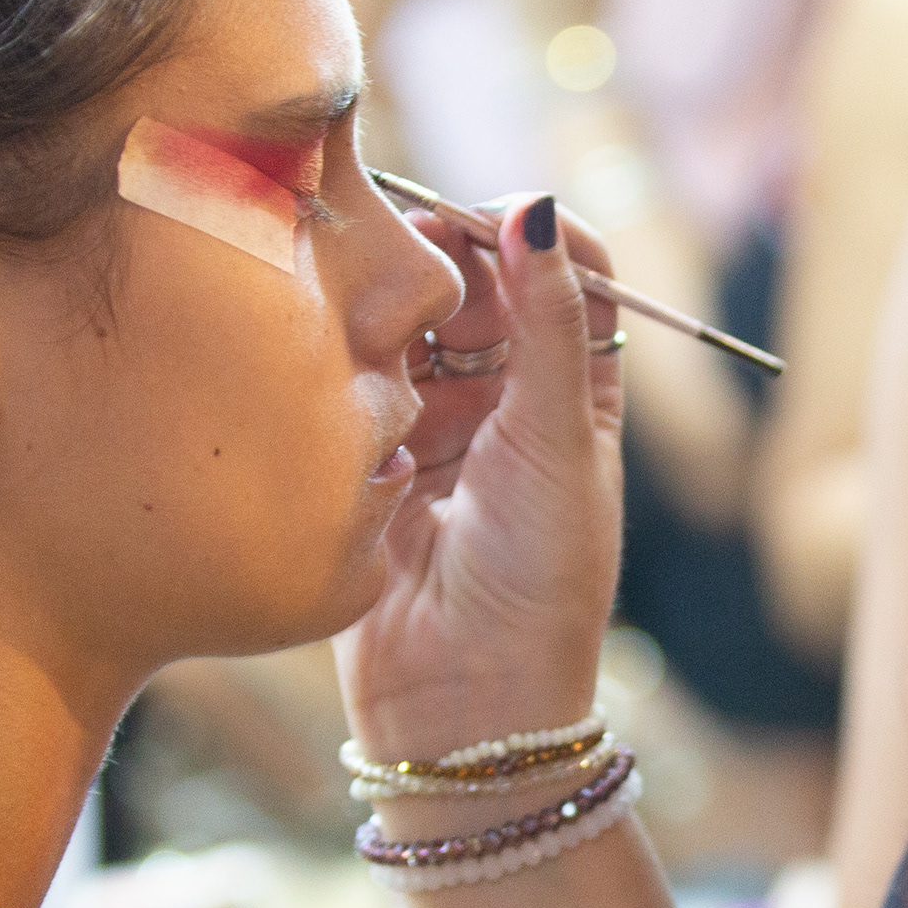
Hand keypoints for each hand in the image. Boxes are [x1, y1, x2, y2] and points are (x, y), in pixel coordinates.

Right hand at [335, 193, 628, 760]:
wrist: (462, 702)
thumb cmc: (538, 580)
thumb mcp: (556, 439)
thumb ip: (547, 322)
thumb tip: (538, 206)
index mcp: (575, 393)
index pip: (565, 272)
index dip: (532, 231)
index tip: (488, 219)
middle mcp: (506, 402)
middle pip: (479, 288)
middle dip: (444, 256)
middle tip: (403, 242)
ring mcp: (433, 429)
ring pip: (409, 328)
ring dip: (390, 307)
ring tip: (365, 301)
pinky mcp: (367, 459)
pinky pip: (354, 380)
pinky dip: (345, 360)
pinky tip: (332, 362)